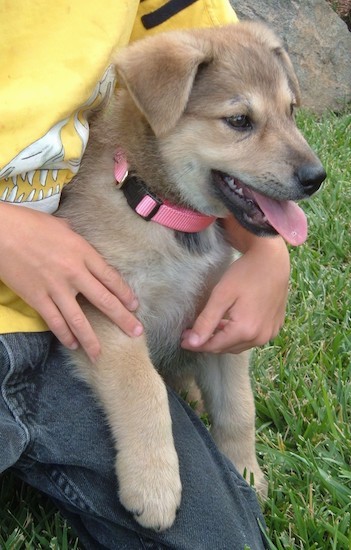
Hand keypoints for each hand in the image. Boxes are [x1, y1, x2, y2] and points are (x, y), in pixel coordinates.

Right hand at [0, 203, 142, 360]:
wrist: (1, 232)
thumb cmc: (31, 224)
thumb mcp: (63, 227)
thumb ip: (78, 242)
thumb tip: (85, 249)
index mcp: (83, 253)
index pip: (111, 278)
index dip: (125, 294)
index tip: (135, 306)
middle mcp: (74, 273)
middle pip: (104, 301)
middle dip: (123, 319)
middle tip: (136, 333)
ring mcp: (55, 288)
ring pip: (79, 320)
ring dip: (92, 339)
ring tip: (100, 354)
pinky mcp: (37, 298)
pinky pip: (55, 322)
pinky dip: (64, 335)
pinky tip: (72, 345)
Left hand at [181, 218, 289, 353]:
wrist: (272, 260)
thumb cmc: (245, 274)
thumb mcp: (221, 295)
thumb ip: (206, 321)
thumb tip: (192, 343)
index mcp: (245, 330)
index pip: (215, 346)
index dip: (196, 344)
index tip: (182, 339)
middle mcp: (260, 337)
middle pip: (227, 348)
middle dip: (208, 342)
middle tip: (191, 333)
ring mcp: (270, 333)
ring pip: (239, 345)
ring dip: (223, 339)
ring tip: (209, 328)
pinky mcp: (275, 326)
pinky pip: (251, 338)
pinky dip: (237, 334)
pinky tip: (228, 323)